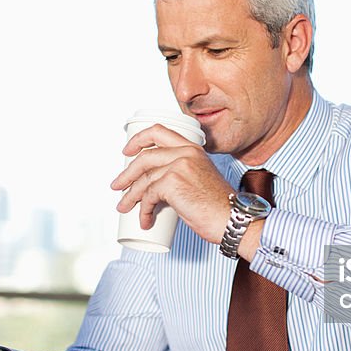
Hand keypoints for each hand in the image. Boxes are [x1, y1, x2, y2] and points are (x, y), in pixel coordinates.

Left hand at [111, 123, 233, 244]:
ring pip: (143, 179)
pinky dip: (143, 210)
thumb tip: (158, 186)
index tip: (128, 151)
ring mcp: (178, 166)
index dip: (139, 139)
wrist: (233, 218)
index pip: (159, 131)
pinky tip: (145, 219)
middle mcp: (185, 153)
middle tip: (117, 185)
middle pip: (144, 157)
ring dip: (130, 195)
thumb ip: (183, 174)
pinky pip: (148, 195)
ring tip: (124, 206)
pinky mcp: (172, 183)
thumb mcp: (201, 179)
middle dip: (127, 173)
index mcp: (193, 149)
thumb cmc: (220, 206)